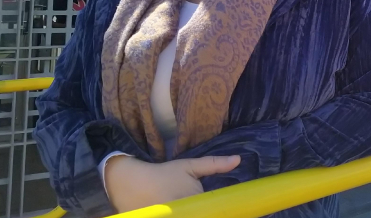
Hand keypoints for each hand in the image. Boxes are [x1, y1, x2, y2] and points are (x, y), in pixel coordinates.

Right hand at [104, 155, 240, 211]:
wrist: (131, 184)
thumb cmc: (164, 174)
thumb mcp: (189, 166)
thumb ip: (214, 165)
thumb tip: (239, 159)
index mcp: (195, 201)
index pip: (214, 210)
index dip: (220, 211)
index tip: (226, 210)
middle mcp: (184, 213)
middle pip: (203, 213)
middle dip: (206, 211)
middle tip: (204, 206)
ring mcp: (171, 217)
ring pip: (192, 216)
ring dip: (195, 213)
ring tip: (192, 208)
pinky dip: (183, 215)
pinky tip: (183, 212)